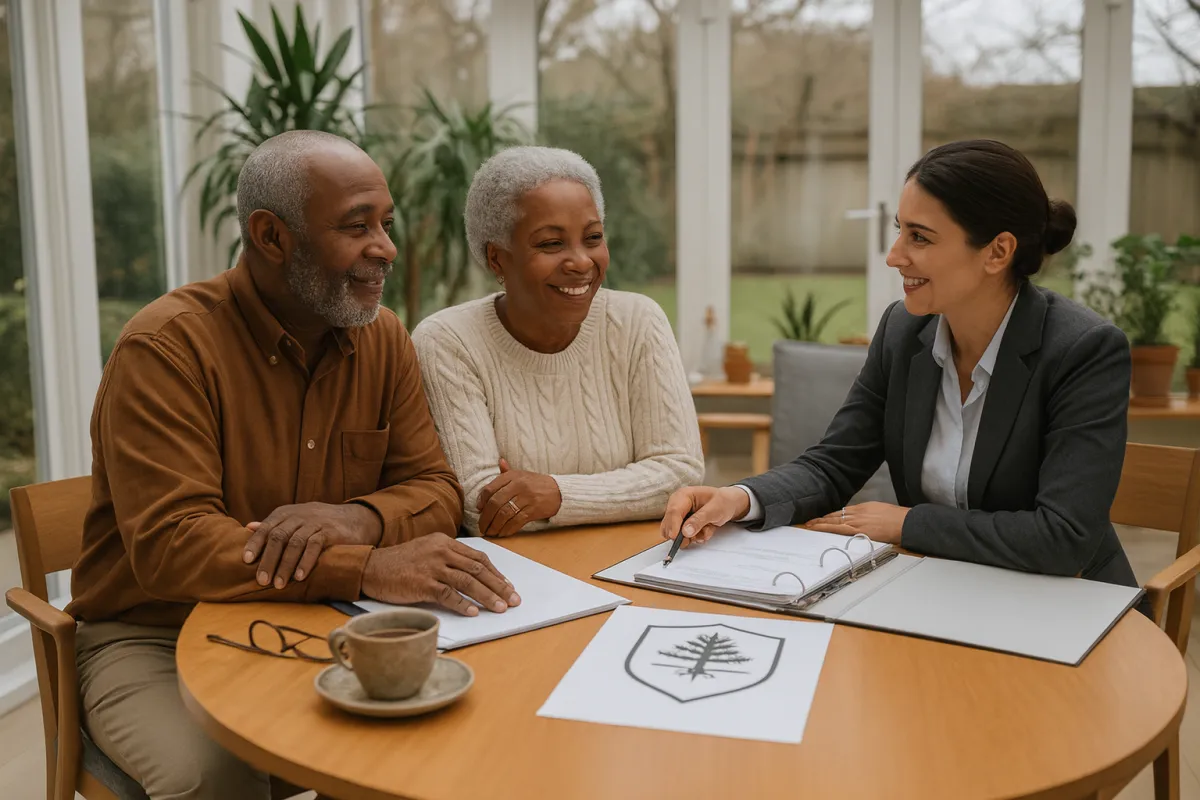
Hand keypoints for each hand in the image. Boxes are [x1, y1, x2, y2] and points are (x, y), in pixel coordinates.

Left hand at [244, 502, 382, 588]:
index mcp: (285, 513)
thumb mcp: (295, 520)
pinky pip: (314, 546)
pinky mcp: (330, 531)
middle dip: (269, 560)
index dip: (255, 544)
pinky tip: (299, 576)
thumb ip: (273, 526)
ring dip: (285, 565)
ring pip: (295, 543)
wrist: (355, 518)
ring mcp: (315, 522)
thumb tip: (247, 527)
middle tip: (262, 581)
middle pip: (278, 537)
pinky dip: (305, 561)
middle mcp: (298, 516)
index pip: (266, 528)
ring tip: (279, 584)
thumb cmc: (319, 523)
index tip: (246, 561)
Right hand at [360, 533, 521, 616]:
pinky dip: (463, 604)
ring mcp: (432, 567)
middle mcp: (441, 552)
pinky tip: (474, 612)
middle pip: (478, 569)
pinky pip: (448, 595)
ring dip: (487, 596)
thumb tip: (473, 575)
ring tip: (501, 608)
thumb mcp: (427, 551)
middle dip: (499, 586)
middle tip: (513, 599)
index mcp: (445, 542)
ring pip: (468, 582)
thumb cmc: (400, 562)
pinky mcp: (422, 584)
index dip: (496, 573)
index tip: (508, 585)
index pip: (478, 558)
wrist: (371, 567)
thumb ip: (448, 558)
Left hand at [476, 458, 561, 537]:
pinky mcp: (533, 510)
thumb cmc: (536, 483)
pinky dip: (507, 529)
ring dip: (495, 526)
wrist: (559, 491)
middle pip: (495, 503)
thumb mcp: (522, 474)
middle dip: (486, 518)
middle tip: (482, 526)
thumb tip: (500, 462)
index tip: (479, 510)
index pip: (490, 489)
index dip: (481, 501)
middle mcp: (518, 485)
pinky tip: (503, 533)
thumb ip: (508, 471)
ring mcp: (526, 498)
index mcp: (512, 476)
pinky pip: (516, 522)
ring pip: (504, 514)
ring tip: (490, 532)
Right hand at [659, 486, 751, 548]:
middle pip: (669, 524)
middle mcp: (677, 506)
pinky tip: (705, 531)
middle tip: (695, 537)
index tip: (675, 537)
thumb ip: (700, 520)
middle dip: (682, 534)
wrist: (728, 504)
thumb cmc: (722, 502)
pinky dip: (695, 538)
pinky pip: (683, 538)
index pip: (674, 511)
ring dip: (691, 537)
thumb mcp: (714, 509)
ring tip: (706, 530)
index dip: (673, 525)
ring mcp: (679, 516)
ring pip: (675, 534)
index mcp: (683, 496)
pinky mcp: (683, 526)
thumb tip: (685, 532)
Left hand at [804, 502, 909, 543]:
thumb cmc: (899, 519)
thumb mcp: (882, 512)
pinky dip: (824, 527)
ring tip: (808, 525)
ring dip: (819, 523)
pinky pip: (837, 528)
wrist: (906, 522)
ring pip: (833, 520)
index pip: (843, 512)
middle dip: (822, 519)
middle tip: (810, 521)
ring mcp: (857, 521)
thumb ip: (872, 516)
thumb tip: (868, 521)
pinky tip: (816, 528)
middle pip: (835, 515)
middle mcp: (857, 513)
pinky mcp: (858, 529)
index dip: (831, 516)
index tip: (824, 518)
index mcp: (864, 508)